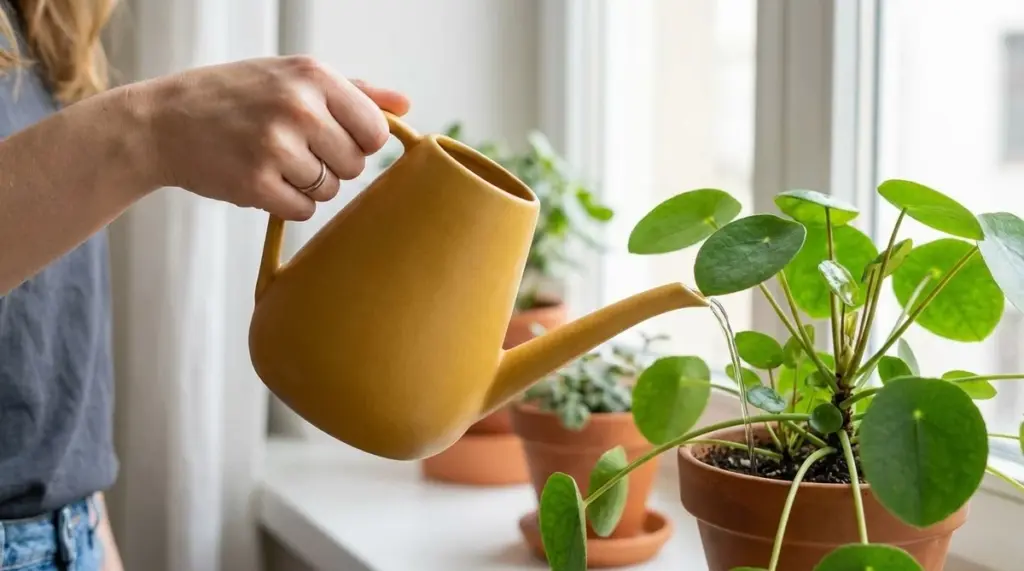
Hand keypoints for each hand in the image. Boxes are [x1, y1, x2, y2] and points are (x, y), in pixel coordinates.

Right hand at [135, 55, 410, 219]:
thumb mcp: (291, 77)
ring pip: (330, 190)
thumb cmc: (235, 97)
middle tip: (294, 149)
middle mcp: (298, 107)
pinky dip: (286, 203)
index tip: (334, 138)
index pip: (376, 130)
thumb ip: (354, 91)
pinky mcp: (256, 183)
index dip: (360, 142)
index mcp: (313, 76)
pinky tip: (261, 179)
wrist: (162, 121)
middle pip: (355, 165)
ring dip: (308, 185)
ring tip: (273, 161)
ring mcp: (276, 146)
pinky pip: (303, 211)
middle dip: (331, 164)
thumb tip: (406, 106)